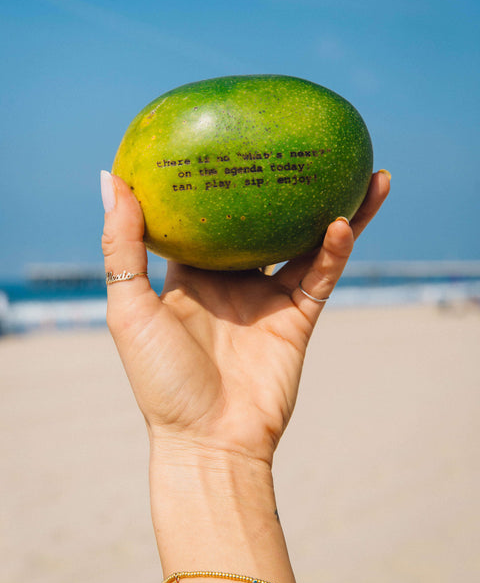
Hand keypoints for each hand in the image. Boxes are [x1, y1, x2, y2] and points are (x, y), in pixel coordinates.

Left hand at [101, 170, 389, 467]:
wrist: (208, 441)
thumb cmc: (160, 380)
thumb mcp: (129, 307)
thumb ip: (122, 243)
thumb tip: (112, 174)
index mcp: (192, 274)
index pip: (209, 217)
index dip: (220, 182)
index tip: (230, 140)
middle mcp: (234, 281)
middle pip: (267, 222)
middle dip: (287, 186)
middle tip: (304, 143)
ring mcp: (269, 298)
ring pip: (307, 241)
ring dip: (336, 207)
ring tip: (361, 168)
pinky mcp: (298, 319)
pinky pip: (320, 275)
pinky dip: (334, 249)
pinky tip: (342, 219)